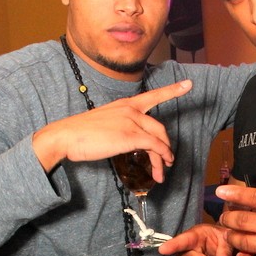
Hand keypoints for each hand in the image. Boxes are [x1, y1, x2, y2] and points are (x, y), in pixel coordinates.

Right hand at [32, 79, 192, 178]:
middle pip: (159, 128)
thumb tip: (128, 142)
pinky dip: (161, 157)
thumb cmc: (81, 133)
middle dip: (165, 146)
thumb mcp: (104, 123)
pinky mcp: (130, 136)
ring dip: (163, 157)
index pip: (153, 96)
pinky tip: (160, 167)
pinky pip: (154, 146)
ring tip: (162, 171)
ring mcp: (131, 121)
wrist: (66, 136)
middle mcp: (131, 109)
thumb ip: (120, 127)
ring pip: (158, 139)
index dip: (173, 90)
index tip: (188, 84)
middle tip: (167, 162)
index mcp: (125, 104)